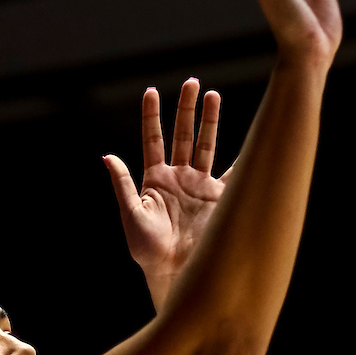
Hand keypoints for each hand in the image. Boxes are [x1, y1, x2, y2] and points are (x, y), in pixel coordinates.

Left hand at [104, 81, 235, 306]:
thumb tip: (107, 156)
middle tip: (191, 82)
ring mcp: (200, 186)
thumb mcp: (131, 215)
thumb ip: (123, 184)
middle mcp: (179, 177)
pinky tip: (248, 136)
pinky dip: (242, 155)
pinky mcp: (220, 198)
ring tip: (212, 94)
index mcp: (155, 179)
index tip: (151, 91)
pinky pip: (233, 171)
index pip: (153, 139)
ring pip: (206, 145)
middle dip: (186, 108)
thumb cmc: (148, 249)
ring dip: (209, 120)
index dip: (152, 115)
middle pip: (183, 134)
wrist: (177, 272)